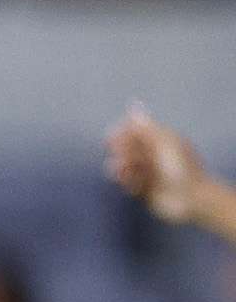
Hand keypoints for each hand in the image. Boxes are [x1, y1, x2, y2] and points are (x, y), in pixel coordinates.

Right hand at [107, 103, 207, 221]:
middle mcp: (156, 156)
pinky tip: (127, 181)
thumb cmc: (180, 167)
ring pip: (129, 167)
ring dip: (121, 166)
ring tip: (118, 169)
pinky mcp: (145, 190)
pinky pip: (130, 183)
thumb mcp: (163, 142)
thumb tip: (133, 105)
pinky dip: (126, 181)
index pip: (140, 133)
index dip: (125, 133)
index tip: (112, 134)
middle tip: (115, 152)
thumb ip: (146, 127)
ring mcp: (151, 173)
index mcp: (163, 141)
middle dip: (121, 150)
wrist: (189, 196)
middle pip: (132, 150)